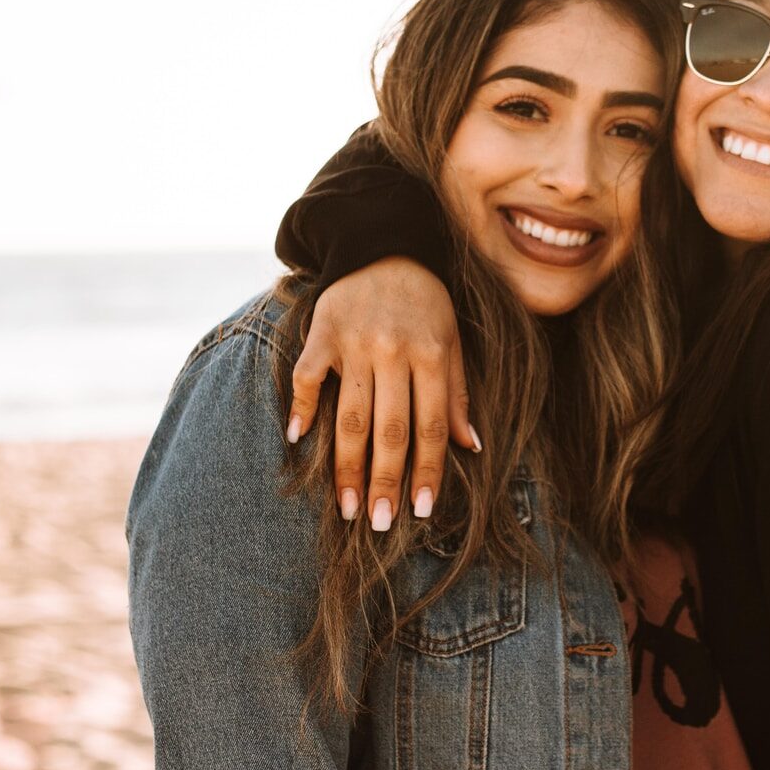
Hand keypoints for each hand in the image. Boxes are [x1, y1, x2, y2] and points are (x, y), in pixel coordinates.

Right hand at [287, 258, 477, 530]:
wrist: (383, 245)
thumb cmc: (424, 302)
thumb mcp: (451, 340)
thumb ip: (457, 393)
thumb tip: (470, 447)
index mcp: (430, 355)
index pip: (430, 426)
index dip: (427, 471)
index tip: (421, 510)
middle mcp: (393, 352)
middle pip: (389, 429)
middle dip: (385, 481)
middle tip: (379, 523)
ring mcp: (354, 343)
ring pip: (349, 415)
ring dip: (346, 465)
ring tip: (346, 506)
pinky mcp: (321, 333)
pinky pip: (306, 376)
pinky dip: (300, 407)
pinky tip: (298, 441)